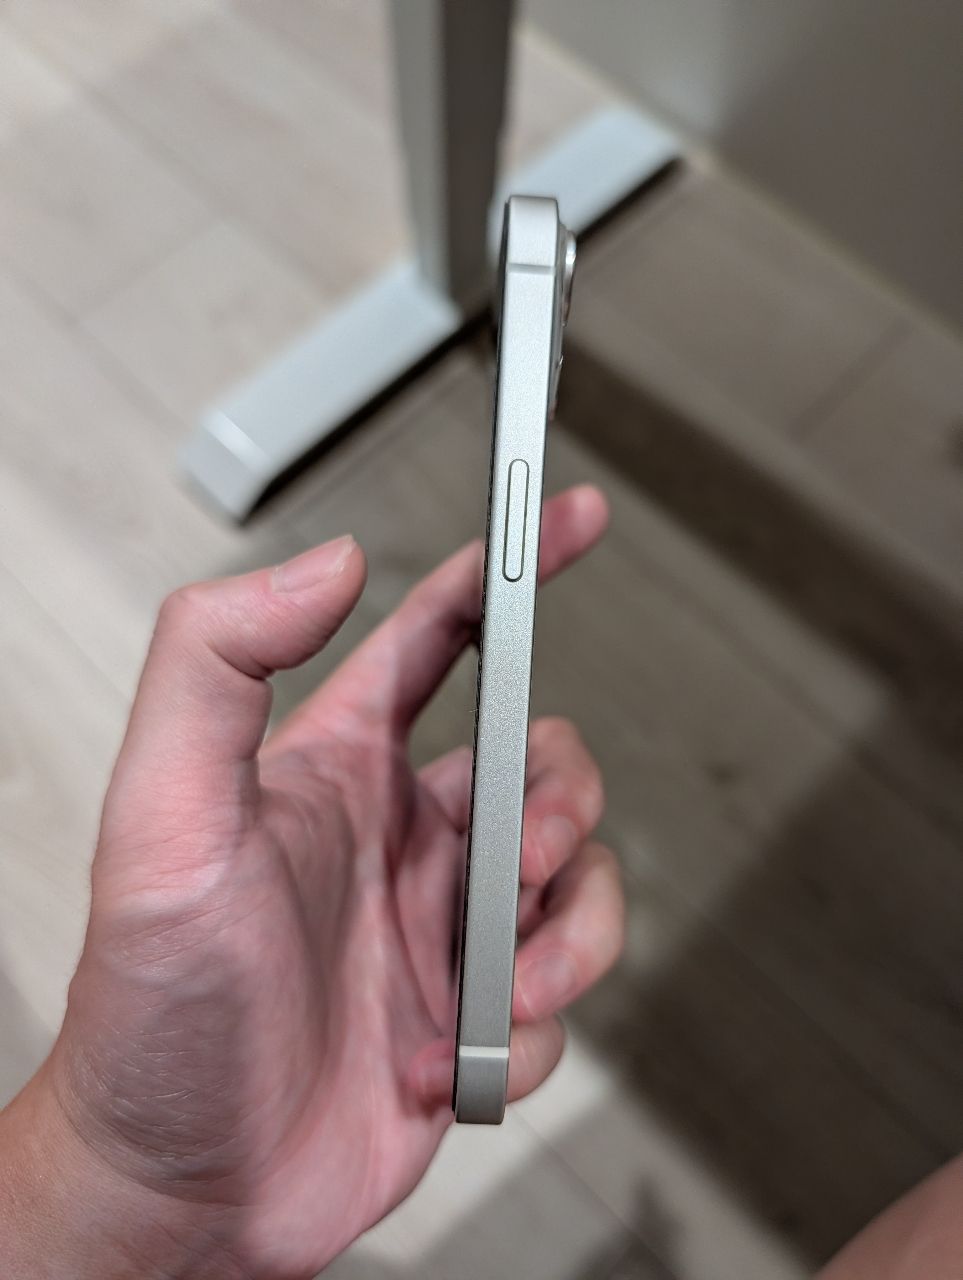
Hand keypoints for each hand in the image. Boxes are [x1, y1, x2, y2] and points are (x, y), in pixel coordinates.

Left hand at [1, 486, 623, 1278]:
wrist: (180, 1189)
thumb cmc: (153, 1012)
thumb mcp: (160, 814)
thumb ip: (216, 663)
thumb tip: (324, 565)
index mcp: (339, 767)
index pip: (442, 634)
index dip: (508, 568)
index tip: (564, 520)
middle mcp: (402, 837)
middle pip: (543, 761)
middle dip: (563, 799)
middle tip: (525, 853)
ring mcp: (442, 926)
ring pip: (577, 879)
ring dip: (567, 929)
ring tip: (498, 982)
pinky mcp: (471, 1015)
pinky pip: (560, 995)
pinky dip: (531, 1028)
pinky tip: (452, 1053)